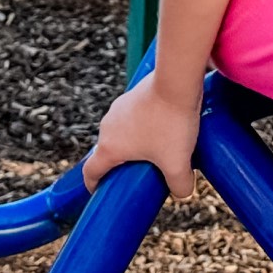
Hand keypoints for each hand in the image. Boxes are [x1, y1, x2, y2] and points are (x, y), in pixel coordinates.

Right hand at [82, 71, 200, 198]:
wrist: (178, 80)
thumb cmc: (172, 122)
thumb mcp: (178, 162)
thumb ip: (180, 185)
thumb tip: (183, 192)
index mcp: (109, 147)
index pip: (90, 172)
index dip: (94, 185)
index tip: (101, 192)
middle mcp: (108, 126)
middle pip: (109, 151)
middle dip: (122, 164)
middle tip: (141, 172)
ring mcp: (119, 107)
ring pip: (122, 132)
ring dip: (135, 142)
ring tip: (158, 148)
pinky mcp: (134, 94)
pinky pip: (134, 116)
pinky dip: (144, 124)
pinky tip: (164, 126)